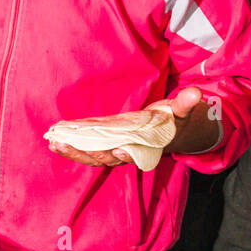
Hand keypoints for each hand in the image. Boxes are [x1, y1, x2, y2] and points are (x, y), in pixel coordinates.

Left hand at [47, 87, 208, 167]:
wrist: (167, 132)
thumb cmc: (173, 122)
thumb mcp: (181, 112)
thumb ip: (186, 104)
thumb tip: (196, 93)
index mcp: (145, 148)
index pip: (133, 154)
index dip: (125, 154)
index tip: (117, 150)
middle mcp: (126, 153)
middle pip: (105, 158)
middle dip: (87, 153)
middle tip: (69, 145)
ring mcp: (112, 151)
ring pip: (91, 156)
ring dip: (73, 151)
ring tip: (55, 142)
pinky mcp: (103, 145)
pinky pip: (85, 149)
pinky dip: (71, 147)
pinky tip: (55, 140)